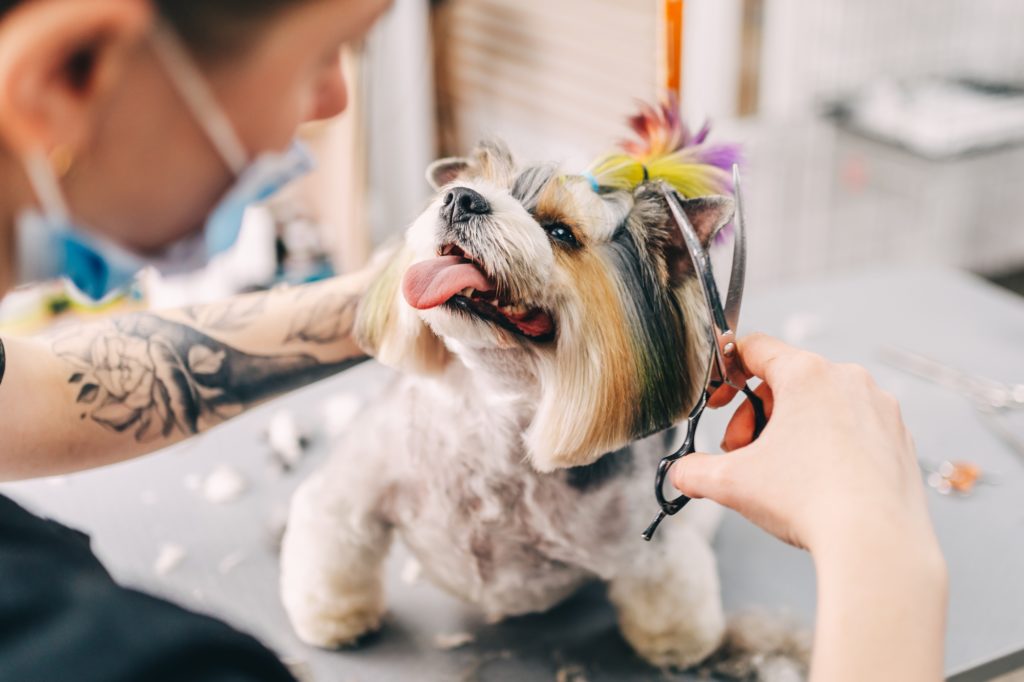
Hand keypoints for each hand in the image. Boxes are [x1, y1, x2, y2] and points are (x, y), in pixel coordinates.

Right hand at [671, 333, 936, 558]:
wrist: (877, 544)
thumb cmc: (810, 501)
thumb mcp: (732, 483)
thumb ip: (695, 471)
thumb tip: (682, 474)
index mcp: (806, 374)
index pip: (755, 347)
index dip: (726, 372)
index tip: (718, 402)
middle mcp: (848, 380)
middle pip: (786, 382)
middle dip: (756, 418)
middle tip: (742, 456)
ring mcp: (880, 409)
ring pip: (821, 405)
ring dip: (791, 432)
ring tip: (779, 475)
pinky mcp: (899, 439)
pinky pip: (853, 429)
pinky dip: (829, 447)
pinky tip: (818, 485)